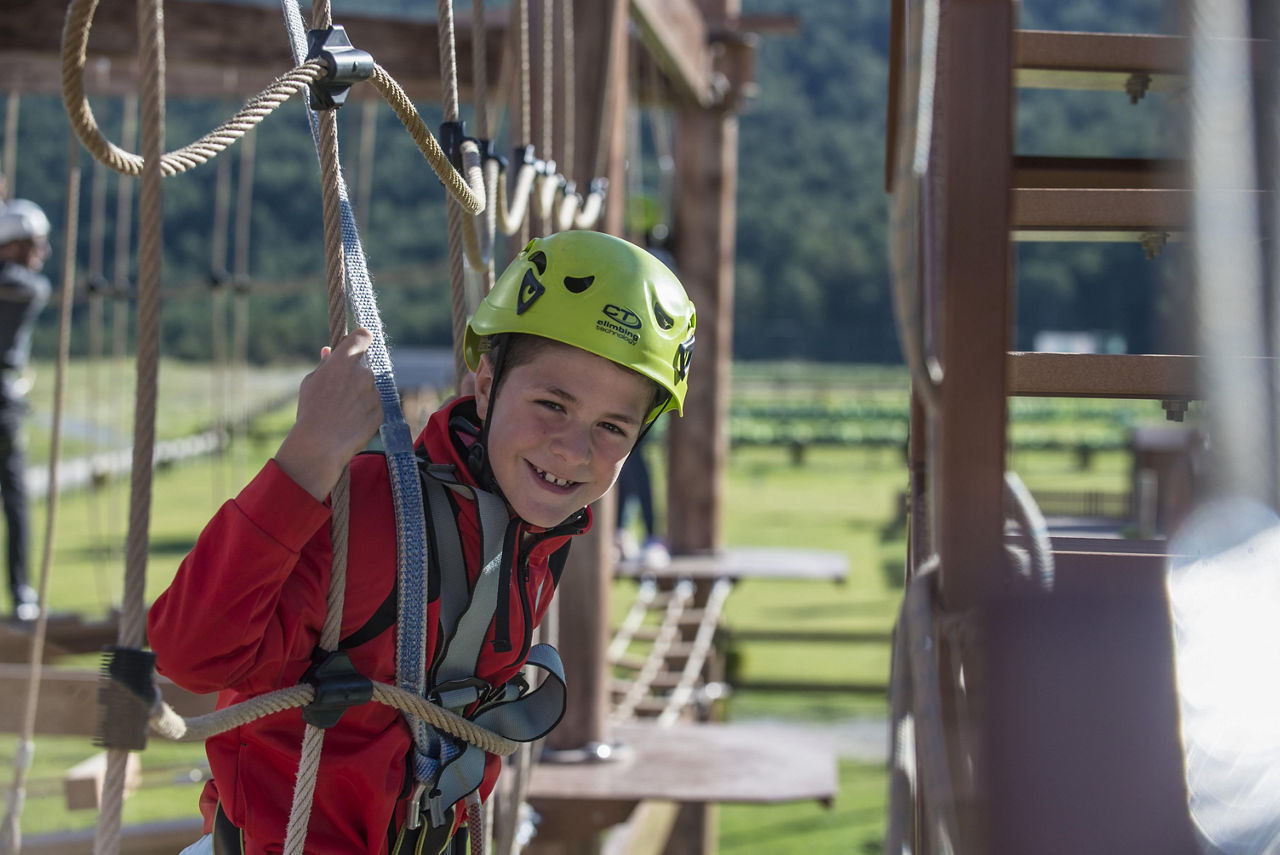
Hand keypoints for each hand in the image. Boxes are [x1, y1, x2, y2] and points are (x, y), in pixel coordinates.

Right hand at [274, 328, 381, 499]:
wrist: (321, 444)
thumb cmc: (311, 411)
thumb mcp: (310, 383)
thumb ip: (325, 365)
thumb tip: (330, 351)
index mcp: (343, 361)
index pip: (362, 336)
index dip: (361, 338)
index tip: (360, 341)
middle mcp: (363, 373)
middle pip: (363, 368)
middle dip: (353, 377)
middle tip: (337, 394)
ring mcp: (374, 393)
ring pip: (368, 389)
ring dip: (359, 396)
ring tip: (340, 412)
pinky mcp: (380, 411)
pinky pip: (372, 406)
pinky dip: (364, 412)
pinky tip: (349, 422)